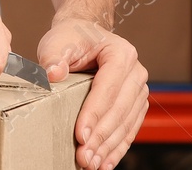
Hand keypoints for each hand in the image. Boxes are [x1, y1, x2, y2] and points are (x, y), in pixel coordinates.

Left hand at [37, 18, 147, 169]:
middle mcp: (136, 72)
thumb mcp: (58, 40)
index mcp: (121, 54)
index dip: (93, 114)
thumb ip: (54, 55)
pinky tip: (105, 162)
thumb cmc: (72, 36)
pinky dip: (117, 148)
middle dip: (100, 137)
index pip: (107, 89)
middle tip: (84, 157)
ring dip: (108, 147)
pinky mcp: (135, 104)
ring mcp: (138, 89)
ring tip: (91, 163)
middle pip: (119, 110)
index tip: (80, 135)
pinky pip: (128, 129)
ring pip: (126, 124)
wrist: (85, 34)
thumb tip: (53, 74)